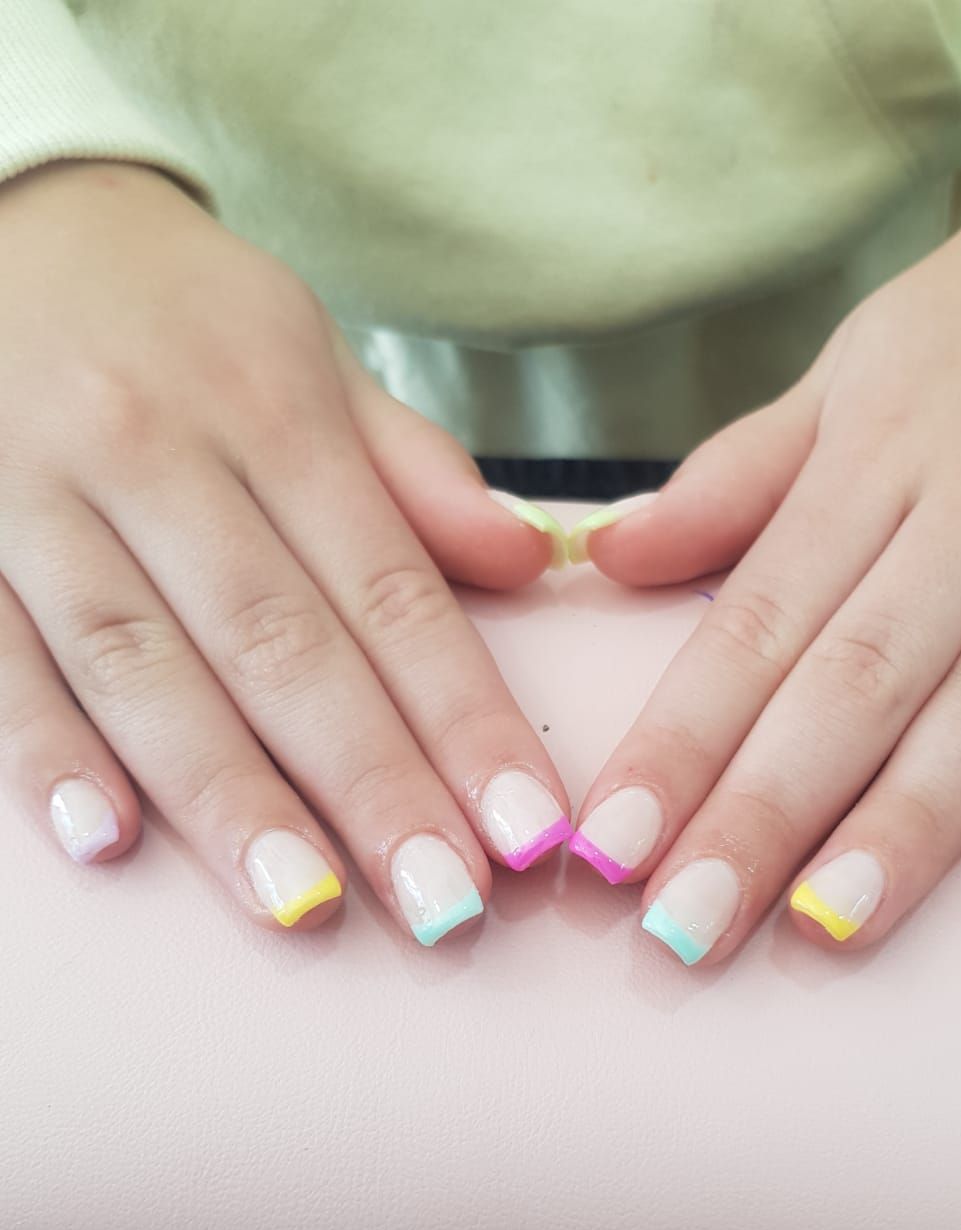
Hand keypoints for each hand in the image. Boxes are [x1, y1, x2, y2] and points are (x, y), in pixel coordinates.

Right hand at [0, 162, 571, 944]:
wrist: (5, 220)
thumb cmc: (185, 320)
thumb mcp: (311, 356)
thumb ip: (416, 471)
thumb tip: (534, 562)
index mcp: (270, 407)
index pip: (388, 589)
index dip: (463, 715)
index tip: (526, 828)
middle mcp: (155, 453)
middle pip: (277, 643)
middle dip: (367, 784)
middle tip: (443, 904)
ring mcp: (37, 499)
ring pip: (143, 665)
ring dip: (225, 795)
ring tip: (304, 905)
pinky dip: (44, 751)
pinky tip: (105, 841)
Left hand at [568, 26, 960, 964]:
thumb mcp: (850, 371)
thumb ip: (736, 480)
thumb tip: (608, 561)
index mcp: (880, 453)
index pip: (757, 622)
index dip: (679, 742)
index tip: (610, 848)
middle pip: (862, 678)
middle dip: (767, 810)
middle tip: (687, 928)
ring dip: (913, 821)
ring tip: (827, 927)